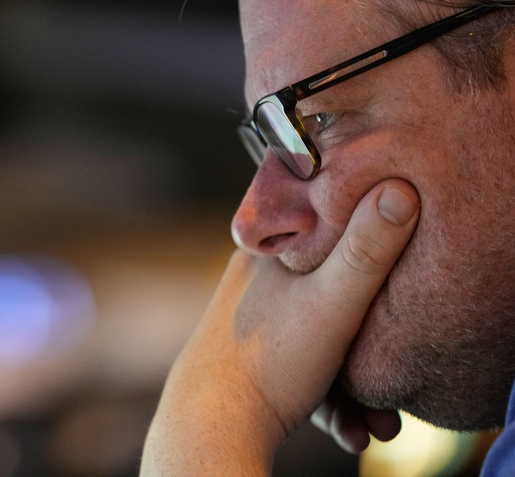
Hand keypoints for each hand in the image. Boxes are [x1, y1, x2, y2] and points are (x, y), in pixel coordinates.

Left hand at [140, 180, 419, 475]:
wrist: (215, 426)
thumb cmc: (273, 358)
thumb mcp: (334, 299)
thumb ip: (369, 249)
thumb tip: (400, 188)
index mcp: (266, 251)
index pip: (328, 226)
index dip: (370, 243)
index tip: (402, 270)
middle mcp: (255, 281)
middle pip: (334, 293)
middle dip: (375, 337)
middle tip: (397, 370)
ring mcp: (254, 323)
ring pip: (324, 342)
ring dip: (358, 384)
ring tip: (381, 421)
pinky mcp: (255, 361)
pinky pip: (306, 373)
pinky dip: (333, 401)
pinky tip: (354, 428)